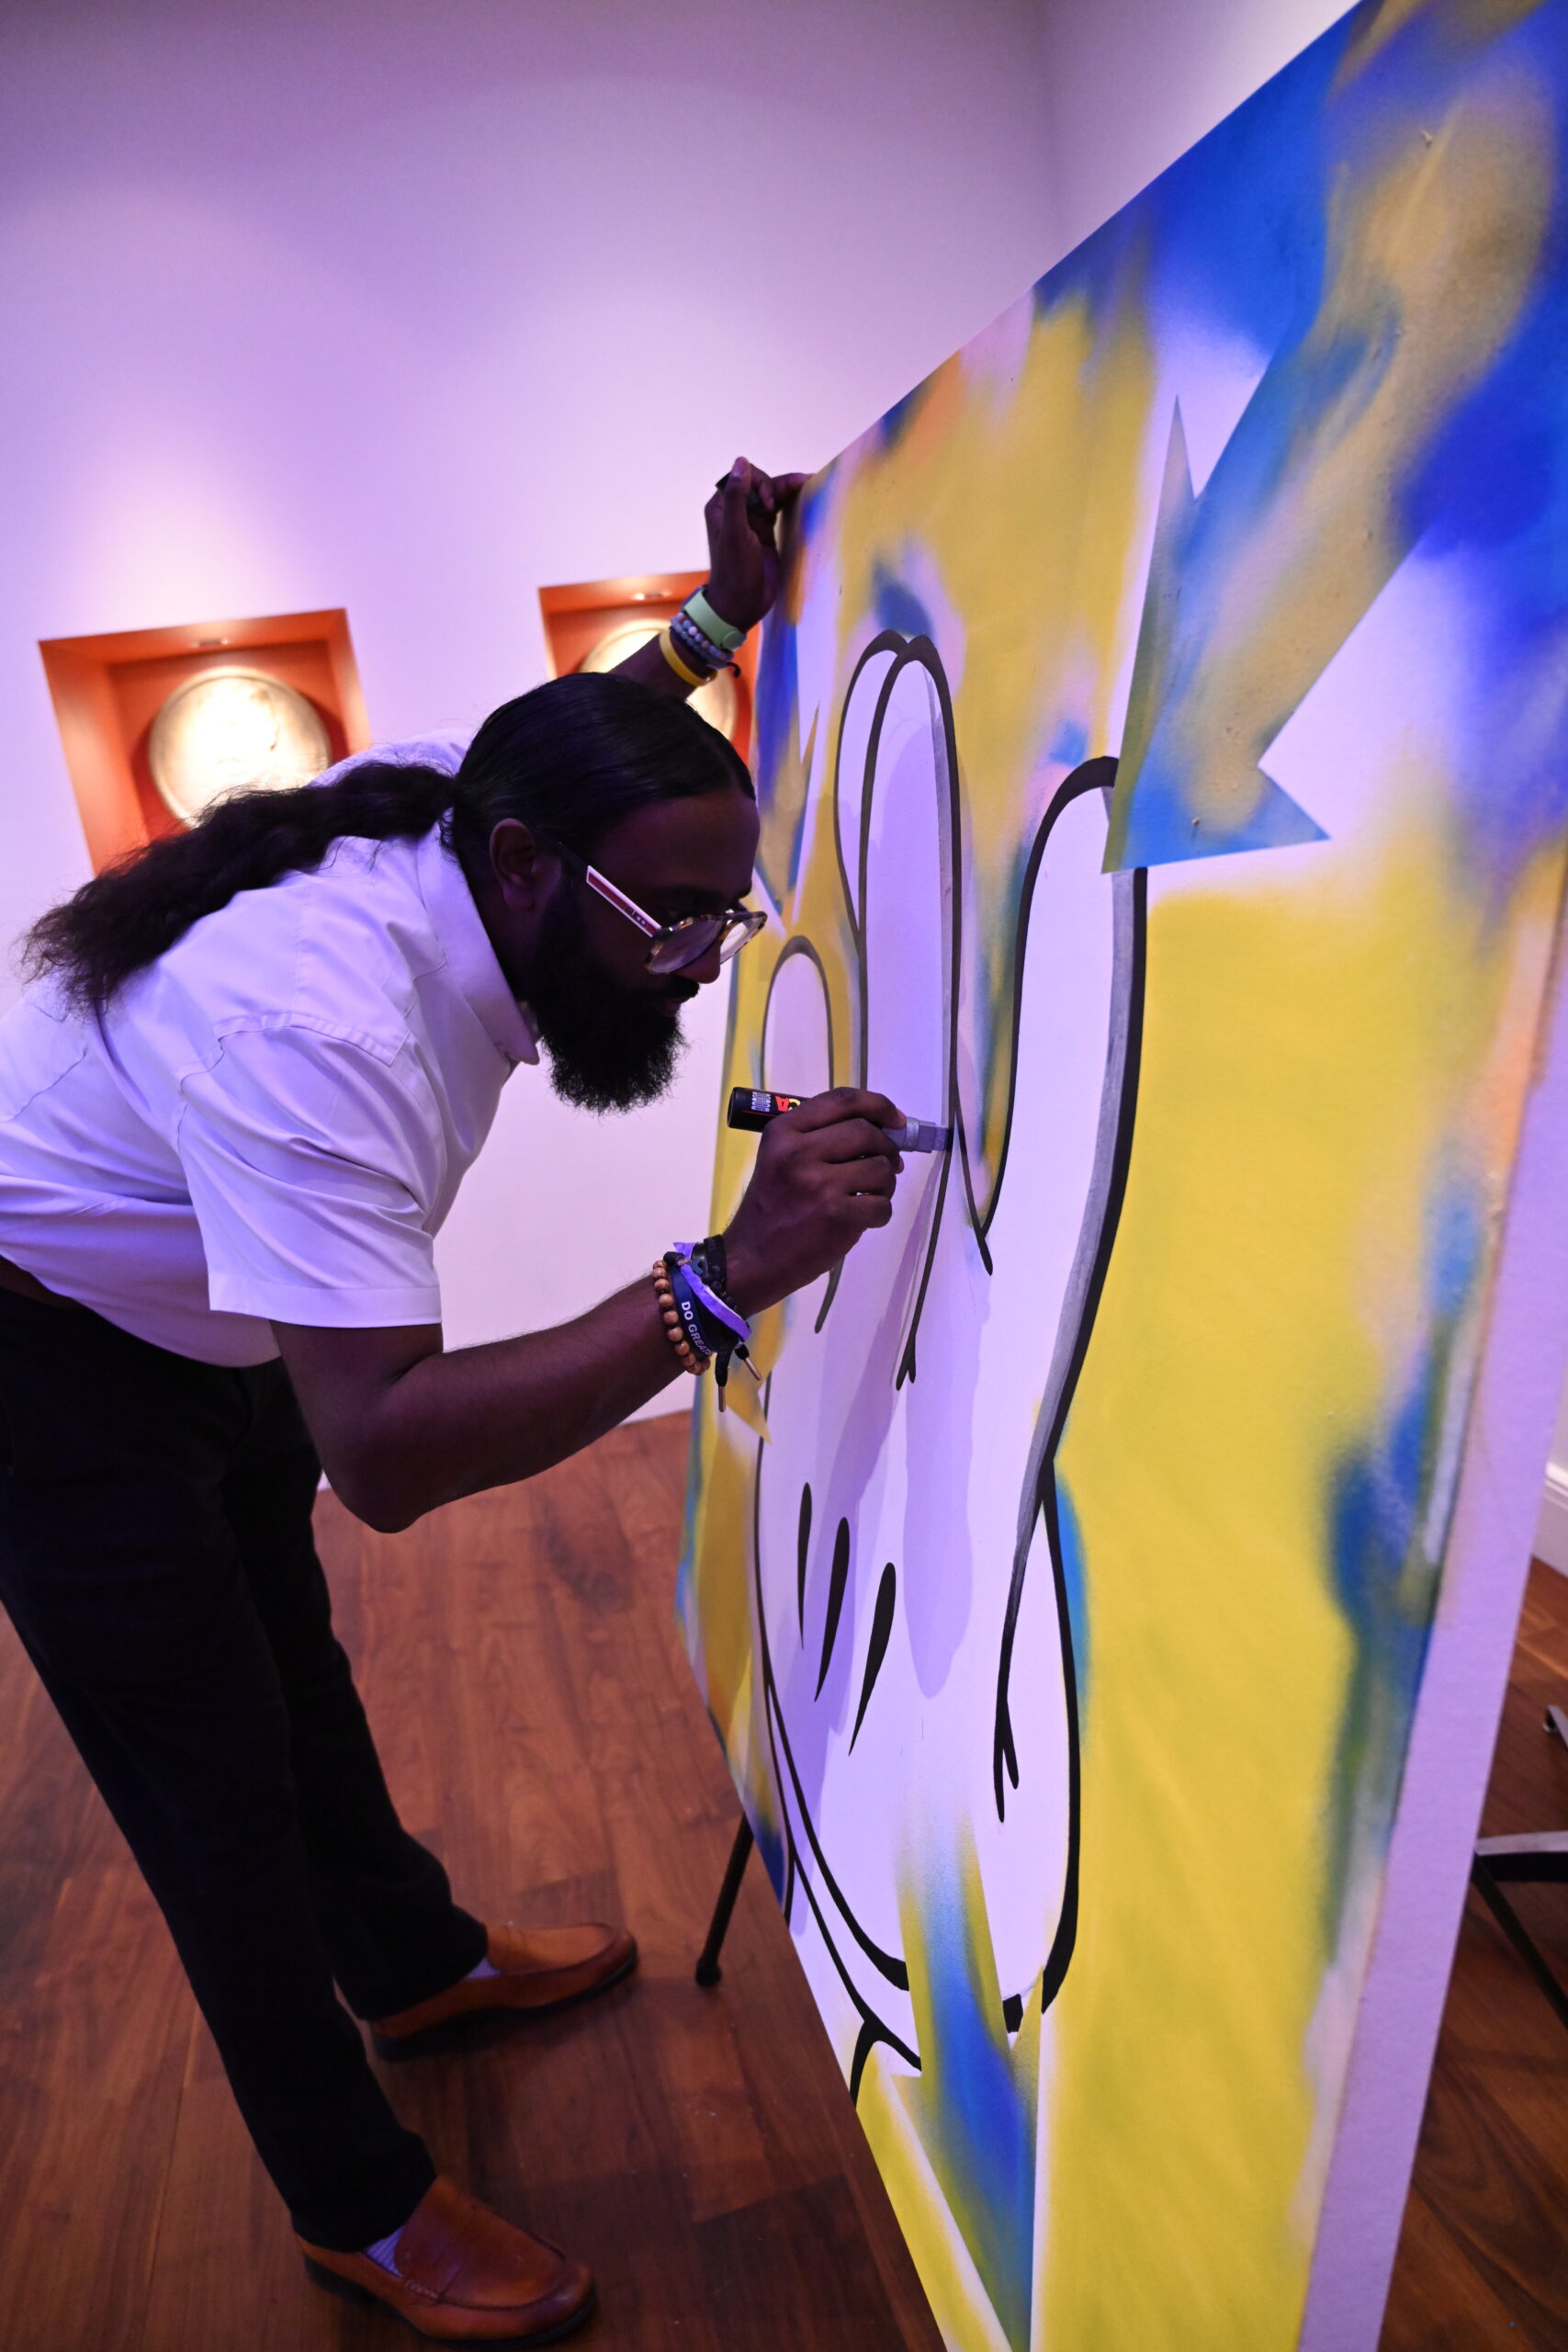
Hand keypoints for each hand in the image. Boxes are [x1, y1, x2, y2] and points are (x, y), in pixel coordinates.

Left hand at [703, 457, 808, 634]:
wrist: (741, 605)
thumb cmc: (735, 571)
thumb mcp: (735, 533)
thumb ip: (737, 497)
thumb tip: (741, 461)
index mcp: (722, 507)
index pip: (743, 477)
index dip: (760, 483)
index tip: (768, 506)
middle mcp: (736, 510)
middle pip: (760, 484)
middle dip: (777, 485)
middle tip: (789, 499)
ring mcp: (752, 522)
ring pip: (772, 495)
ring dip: (788, 489)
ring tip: (809, 482)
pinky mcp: (766, 533)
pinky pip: (780, 510)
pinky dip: (791, 502)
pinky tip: (806, 497)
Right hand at [724, 1088, 903, 1314]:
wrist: (752, 1260)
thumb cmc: (771, 1209)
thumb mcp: (780, 1159)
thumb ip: (820, 1139)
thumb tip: (882, 1132)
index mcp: (783, 1132)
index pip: (842, 1100)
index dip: (878, 1105)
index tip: (896, 1119)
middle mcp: (799, 1152)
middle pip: (866, 1132)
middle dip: (886, 1148)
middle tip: (888, 1164)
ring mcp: (819, 1184)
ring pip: (880, 1168)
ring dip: (885, 1183)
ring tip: (870, 1195)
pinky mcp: (837, 1216)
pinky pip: (881, 1205)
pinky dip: (880, 1212)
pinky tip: (863, 1219)